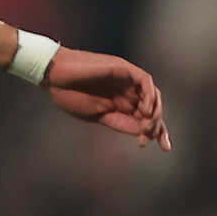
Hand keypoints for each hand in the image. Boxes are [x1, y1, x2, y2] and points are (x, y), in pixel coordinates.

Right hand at [43, 48, 171, 149]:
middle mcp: (126, 92)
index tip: (162, 147)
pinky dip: (149, 95)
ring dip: (155, 112)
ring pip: (153, 95)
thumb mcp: (98, 116)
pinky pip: (145, 81)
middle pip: (153, 108)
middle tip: (152, 139)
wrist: (54, 77)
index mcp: (119, 104)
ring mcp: (126, 80)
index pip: (145, 118)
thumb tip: (144, 132)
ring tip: (147, 125)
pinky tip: (143, 110)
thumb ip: (121, 122)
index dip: (157, 131)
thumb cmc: (69, 95)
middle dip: (159, 125)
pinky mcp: (123, 69)